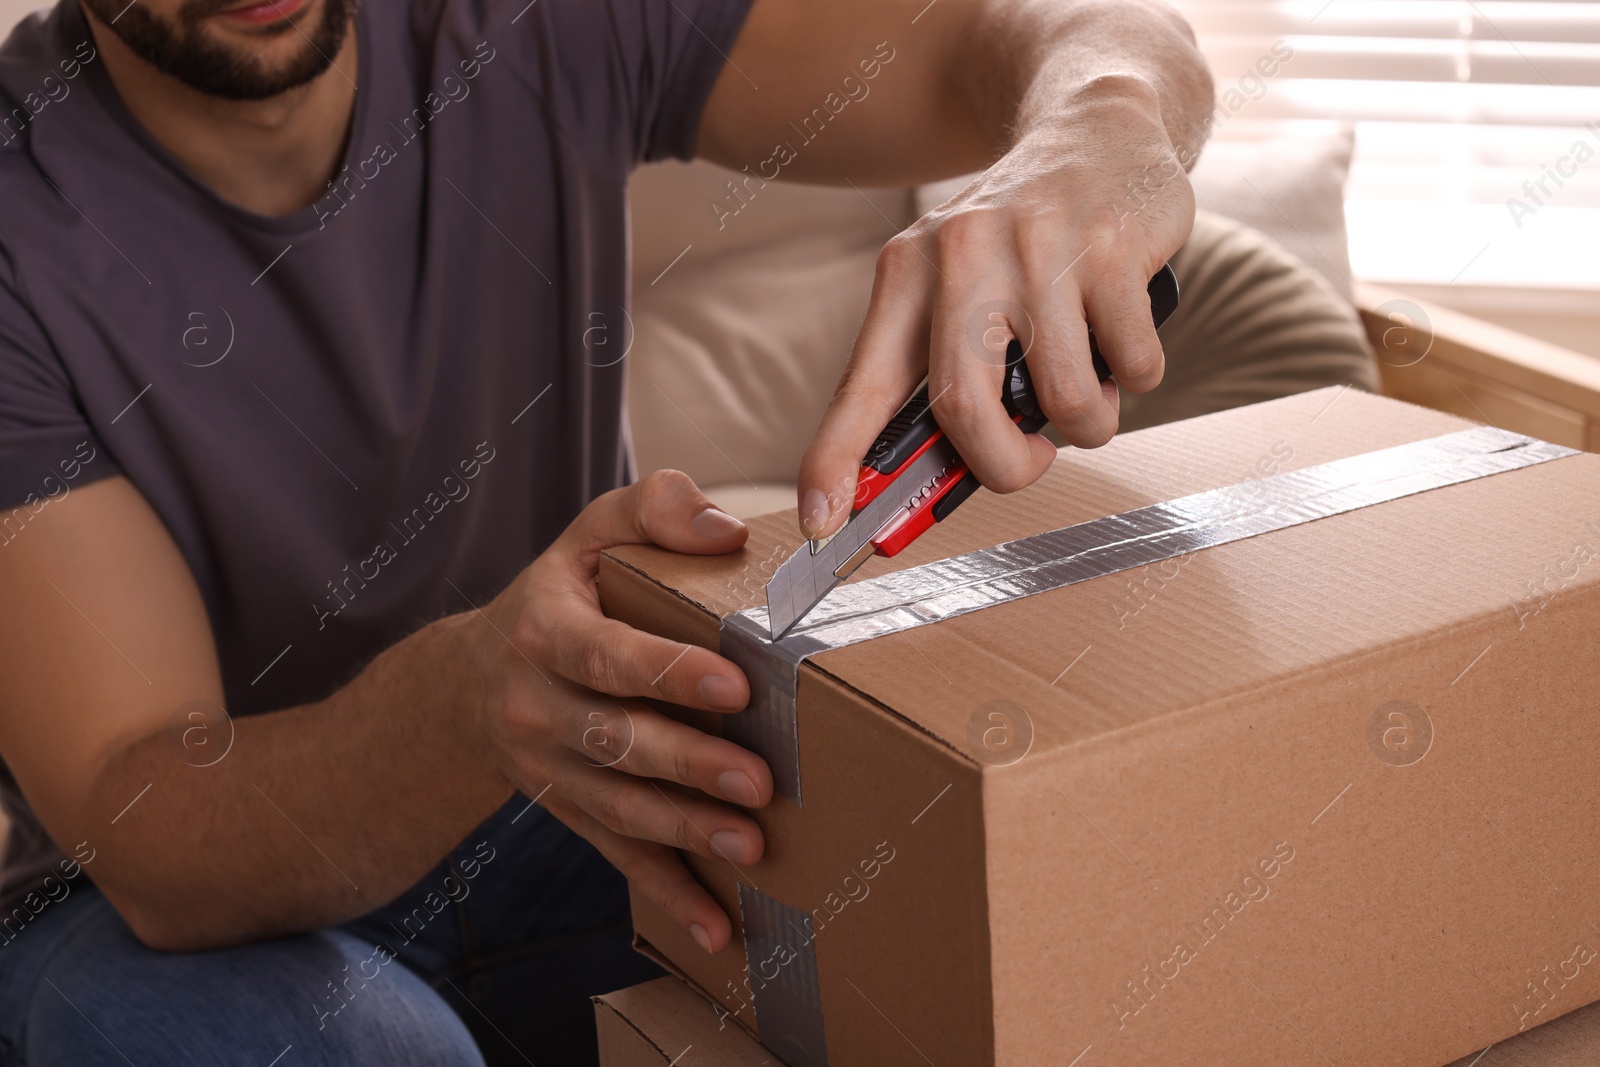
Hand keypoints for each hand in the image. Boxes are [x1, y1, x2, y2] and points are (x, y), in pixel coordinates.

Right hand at [462, 470, 769, 953]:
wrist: (467, 682)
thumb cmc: (558, 595)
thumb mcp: (590, 535)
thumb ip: (653, 508)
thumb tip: (727, 528)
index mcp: (544, 631)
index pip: (606, 654)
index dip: (668, 672)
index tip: (734, 685)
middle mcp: (535, 705)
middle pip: (614, 740)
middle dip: (688, 764)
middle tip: (758, 780)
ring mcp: (547, 768)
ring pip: (617, 806)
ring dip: (685, 830)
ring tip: (750, 844)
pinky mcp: (567, 811)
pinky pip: (616, 856)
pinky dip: (668, 895)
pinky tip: (719, 927)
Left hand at [796, 75, 1194, 537]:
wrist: (1097, 129)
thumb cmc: (1020, 243)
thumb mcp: (955, 292)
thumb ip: (938, 381)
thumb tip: (923, 490)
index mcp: (905, 274)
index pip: (863, 387)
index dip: (837, 460)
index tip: (823, 521)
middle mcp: (960, 257)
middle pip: (965, 412)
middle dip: (1004, 467)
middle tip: (1026, 464)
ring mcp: (1040, 250)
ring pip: (1063, 402)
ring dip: (1087, 422)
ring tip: (1086, 383)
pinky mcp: (1114, 250)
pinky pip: (1131, 369)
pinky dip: (1135, 377)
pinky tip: (1123, 333)